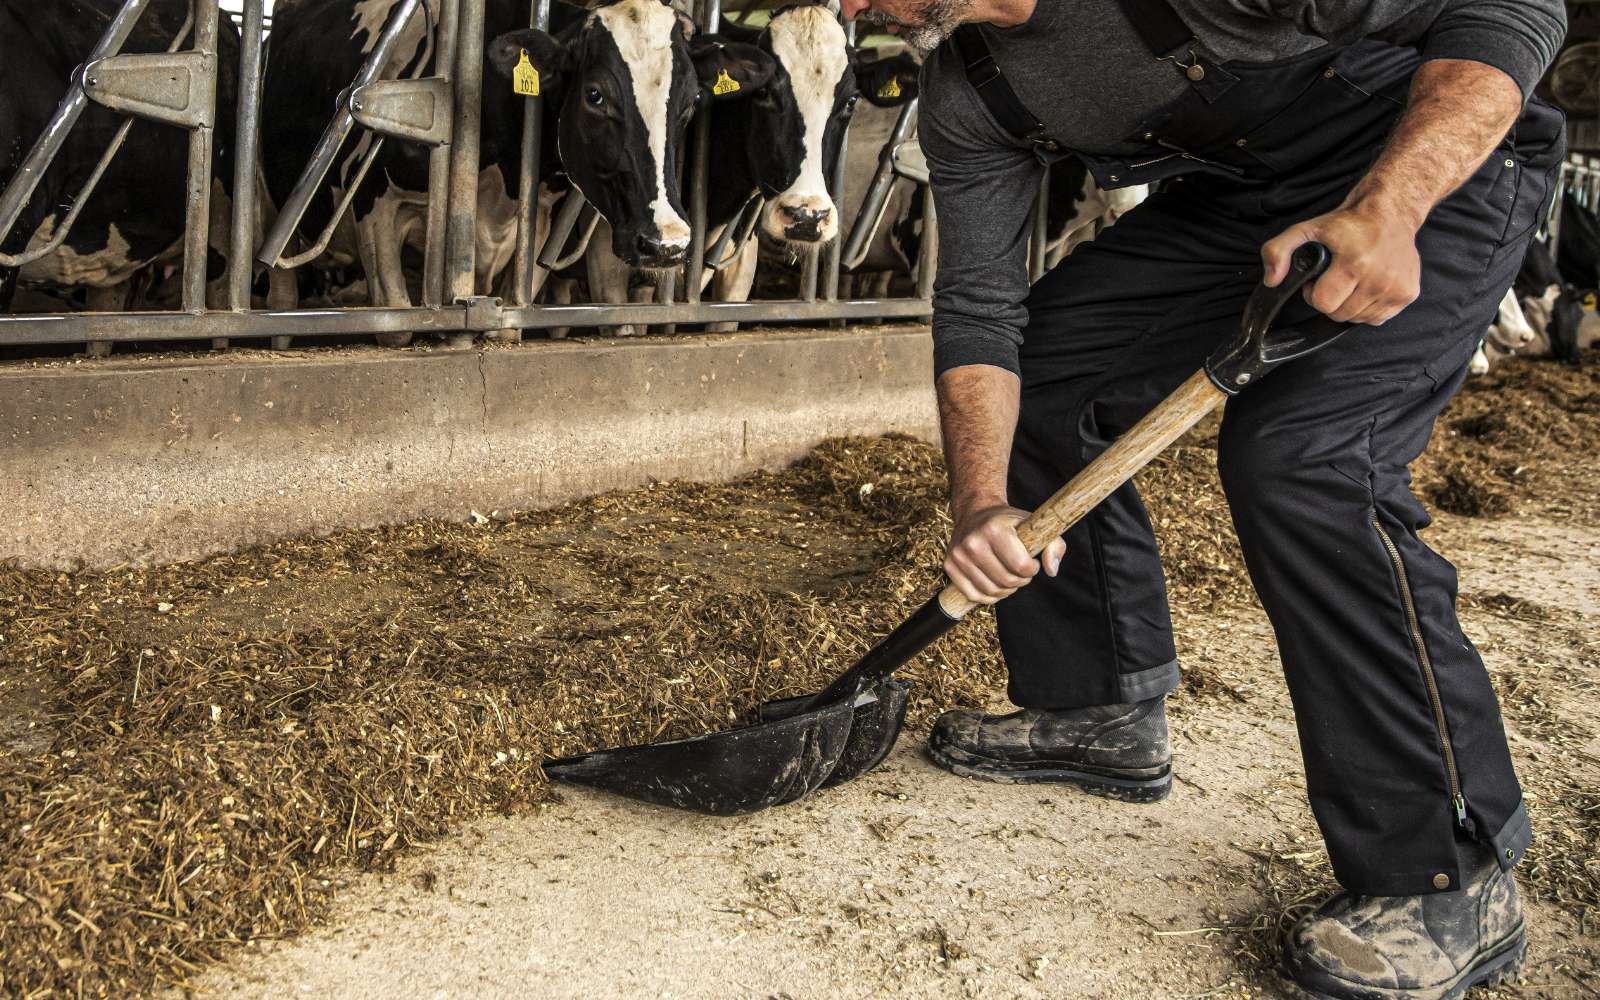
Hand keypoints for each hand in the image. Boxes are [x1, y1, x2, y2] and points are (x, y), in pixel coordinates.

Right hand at [943, 504, 1066, 605]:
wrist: (975, 512)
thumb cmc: (1009, 522)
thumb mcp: (1035, 525)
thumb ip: (1054, 545)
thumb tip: (1051, 571)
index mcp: (994, 529)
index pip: (1020, 566)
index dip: (1032, 569)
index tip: (1032, 562)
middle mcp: (973, 542)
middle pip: (1006, 581)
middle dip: (1020, 581)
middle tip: (1022, 571)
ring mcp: (958, 555)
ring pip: (991, 591)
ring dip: (1006, 589)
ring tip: (1010, 576)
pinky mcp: (949, 566)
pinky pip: (974, 595)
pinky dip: (989, 595)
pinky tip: (996, 583)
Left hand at [1261, 199, 1421, 325]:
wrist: (1390, 213)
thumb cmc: (1347, 224)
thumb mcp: (1305, 229)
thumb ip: (1278, 251)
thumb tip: (1271, 280)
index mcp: (1355, 263)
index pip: (1324, 304)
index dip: (1314, 294)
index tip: (1319, 278)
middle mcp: (1380, 278)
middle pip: (1339, 315)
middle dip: (1331, 301)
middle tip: (1335, 279)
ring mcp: (1396, 288)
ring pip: (1357, 319)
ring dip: (1349, 305)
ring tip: (1351, 280)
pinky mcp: (1408, 294)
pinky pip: (1377, 319)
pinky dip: (1367, 308)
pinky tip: (1367, 286)